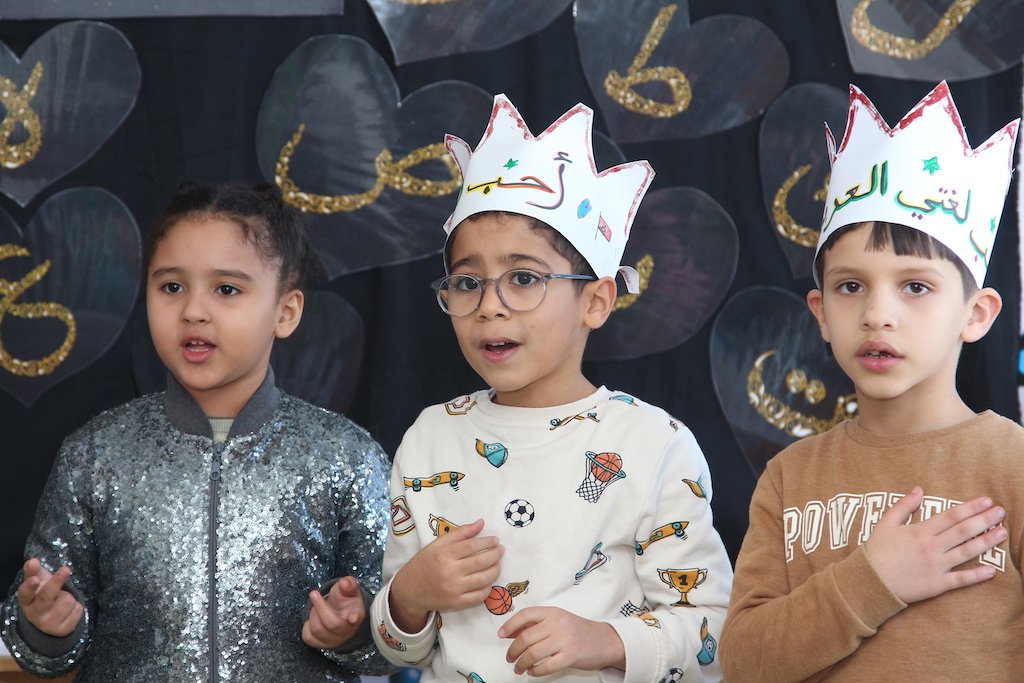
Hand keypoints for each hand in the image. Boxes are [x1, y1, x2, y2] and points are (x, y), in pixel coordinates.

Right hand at [17, 558, 83, 637]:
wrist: (49, 623)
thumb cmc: (43, 597)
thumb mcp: (38, 584)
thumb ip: (34, 571)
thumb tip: (32, 561)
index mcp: (27, 601)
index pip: (25, 593)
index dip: (30, 586)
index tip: (35, 579)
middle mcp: (35, 614)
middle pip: (47, 596)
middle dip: (56, 582)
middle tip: (66, 569)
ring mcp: (48, 624)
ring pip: (67, 600)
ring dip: (69, 596)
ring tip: (63, 599)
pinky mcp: (63, 630)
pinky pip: (78, 610)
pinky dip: (77, 606)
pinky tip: (69, 610)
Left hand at [302, 576, 365, 648]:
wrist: (340, 613)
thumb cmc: (345, 601)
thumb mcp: (349, 589)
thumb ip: (348, 584)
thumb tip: (344, 583)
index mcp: (356, 615)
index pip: (357, 618)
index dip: (355, 618)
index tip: (353, 618)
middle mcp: (346, 631)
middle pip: (332, 624)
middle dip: (320, 607)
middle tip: (314, 593)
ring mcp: (334, 640)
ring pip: (318, 630)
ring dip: (313, 613)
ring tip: (316, 606)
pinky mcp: (321, 644)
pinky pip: (308, 636)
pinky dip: (307, 625)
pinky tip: (313, 618)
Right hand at [389, 519, 501, 631]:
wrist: (409, 591)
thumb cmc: (424, 563)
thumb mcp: (436, 545)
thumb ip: (459, 533)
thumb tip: (481, 523)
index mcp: (444, 555)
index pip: (472, 546)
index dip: (487, 542)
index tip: (495, 539)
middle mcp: (449, 572)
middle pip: (481, 562)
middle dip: (496, 554)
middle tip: (501, 549)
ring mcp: (454, 590)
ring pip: (484, 579)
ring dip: (496, 570)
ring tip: (498, 563)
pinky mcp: (456, 604)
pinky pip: (479, 597)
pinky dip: (488, 588)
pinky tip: (489, 581)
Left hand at [499, 606, 624, 676]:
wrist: (605, 640)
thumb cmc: (577, 630)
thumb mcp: (558, 620)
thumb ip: (536, 624)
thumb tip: (510, 632)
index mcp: (552, 612)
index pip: (526, 615)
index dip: (510, 625)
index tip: (501, 635)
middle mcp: (557, 623)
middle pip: (526, 637)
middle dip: (513, 650)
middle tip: (509, 657)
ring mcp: (565, 640)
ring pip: (533, 653)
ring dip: (521, 663)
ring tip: (518, 668)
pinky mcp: (571, 656)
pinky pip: (546, 666)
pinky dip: (535, 672)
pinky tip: (532, 672)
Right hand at [864, 486, 1006, 603]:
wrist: (869, 581)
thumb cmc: (876, 552)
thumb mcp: (885, 524)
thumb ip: (903, 506)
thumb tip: (918, 489)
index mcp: (919, 531)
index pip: (950, 516)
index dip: (970, 507)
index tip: (986, 501)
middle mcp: (931, 547)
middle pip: (963, 531)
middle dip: (984, 520)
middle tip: (1001, 512)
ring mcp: (936, 566)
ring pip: (966, 552)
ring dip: (986, 542)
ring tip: (1002, 533)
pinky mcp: (937, 584)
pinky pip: (961, 580)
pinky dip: (977, 576)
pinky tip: (993, 570)